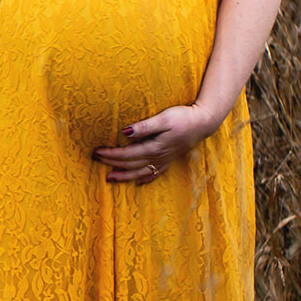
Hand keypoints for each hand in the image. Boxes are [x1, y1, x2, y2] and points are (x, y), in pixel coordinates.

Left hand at [93, 103, 218, 182]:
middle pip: (131, 164)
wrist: (204, 123)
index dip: (111, 155)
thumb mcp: (163, 119)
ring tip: (110, 178)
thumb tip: (125, 133)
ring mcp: (165, 160)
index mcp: (154, 148)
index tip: (97, 152)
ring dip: (124, 176)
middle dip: (112, 164)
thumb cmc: (183, 117)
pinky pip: (155, 173)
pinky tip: (139, 182)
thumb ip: (144, 127)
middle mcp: (158, 157)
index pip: (127, 154)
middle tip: (96, 161)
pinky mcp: (170, 159)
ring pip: (141, 172)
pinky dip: (145, 179)